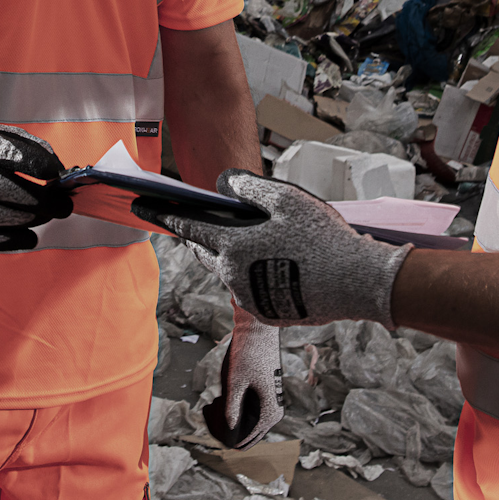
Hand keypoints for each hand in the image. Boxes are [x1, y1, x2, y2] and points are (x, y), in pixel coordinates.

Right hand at [0, 122, 73, 251]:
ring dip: (26, 220)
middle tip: (62, 205)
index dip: (35, 164)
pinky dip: (10, 241)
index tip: (57, 173)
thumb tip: (59, 173)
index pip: (6, 152)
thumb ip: (33, 149)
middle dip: (37, 200)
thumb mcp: (3, 136)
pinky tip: (31, 237)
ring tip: (48, 216)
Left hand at [134, 169, 408, 326]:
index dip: (164, 215)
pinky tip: (282, 264)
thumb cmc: (323, 238)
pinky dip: (259, 274)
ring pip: (232, 272)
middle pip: (210, 252)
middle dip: (206, 237)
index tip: (140, 207)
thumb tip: (223, 184)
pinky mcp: (270, 314)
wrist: (358, 283)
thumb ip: (248, 189)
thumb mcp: (285, 200)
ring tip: (264, 243)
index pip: (189, 228)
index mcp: (233, 248)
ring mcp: (251, 299)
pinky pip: (253, 289)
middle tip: (214, 223)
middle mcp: (234, 277)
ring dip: (238, 256)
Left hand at [207, 306, 283, 447]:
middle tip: (210, 425)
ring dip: (233, 420)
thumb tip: (228, 429)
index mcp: (270, 413)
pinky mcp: (266, 392)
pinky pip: (251, 410)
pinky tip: (222, 402)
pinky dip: (237, 409)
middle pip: (250, 433)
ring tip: (213, 413)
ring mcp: (271, 401)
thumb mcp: (235, 382)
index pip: (249, 440)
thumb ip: (231, 408)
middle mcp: (274, 410)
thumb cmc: (248, 354)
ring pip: (250, 421)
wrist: (258, 329)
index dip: (230, 442)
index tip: (213, 437)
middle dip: (230, 432)